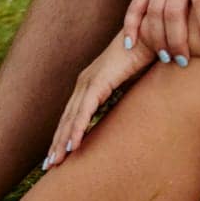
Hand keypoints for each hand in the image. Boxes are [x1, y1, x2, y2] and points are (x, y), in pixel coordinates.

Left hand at [44, 35, 156, 169]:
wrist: (150, 35)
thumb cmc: (144, 58)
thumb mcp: (131, 85)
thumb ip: (123, 99)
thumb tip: (125, 116)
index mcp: (90, 83)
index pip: (72, 114)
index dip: (64, 135)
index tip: (57, 154)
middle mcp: (85, 82)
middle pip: (67, 119)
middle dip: (57, 143)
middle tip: (49, 166)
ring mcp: (90, 81)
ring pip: (71, 118)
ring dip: (63, 141)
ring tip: (55, 162)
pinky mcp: (99, 82)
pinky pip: (85, 111)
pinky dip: (78, 129)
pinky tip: (73, 146)